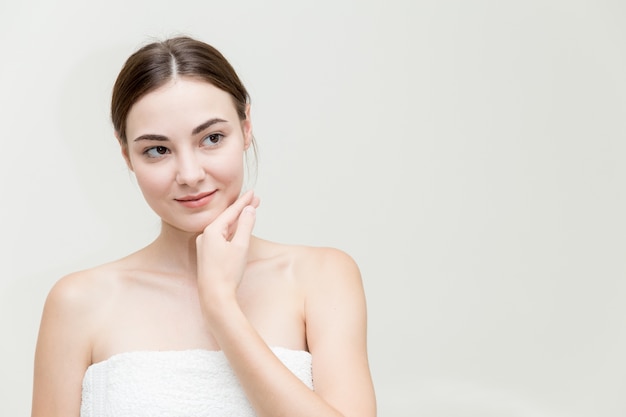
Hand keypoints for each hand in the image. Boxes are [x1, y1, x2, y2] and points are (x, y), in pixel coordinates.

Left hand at [195, 190, 259, 309]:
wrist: (214, 296)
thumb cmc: (227, 273)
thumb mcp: (240, 246)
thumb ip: (245, 226)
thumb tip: (249, 210)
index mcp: (211, 231)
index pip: (231, 212)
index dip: (244, 202)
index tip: (253, 192)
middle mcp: (205, 236)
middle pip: (227, 218)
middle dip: (242, 209)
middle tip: (256, 199)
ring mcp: (205, 245)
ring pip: (224, 227)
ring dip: (237, 219)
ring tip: (249, 210)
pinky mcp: (207, 254)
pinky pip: (221, 236)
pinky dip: (231, 230)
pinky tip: (237, 228)